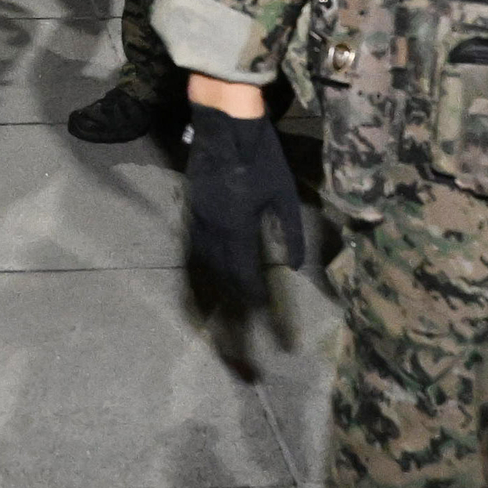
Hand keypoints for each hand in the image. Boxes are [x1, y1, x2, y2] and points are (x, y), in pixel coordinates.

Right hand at [182, 101, 308, 379]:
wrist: (222, 123)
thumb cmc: (260, 155)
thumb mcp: (282, 191)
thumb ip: (289, 229)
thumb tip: (294, 267)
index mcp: (237, 227)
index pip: (247, 280)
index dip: (259, 310)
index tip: (273, 336)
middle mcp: (212, 232)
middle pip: (221, 289)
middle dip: (233, 329)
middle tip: (245, 364)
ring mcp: (198, 224)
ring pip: (204, 278)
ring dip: (216, 310)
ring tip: (226, 339)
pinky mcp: (192, 216)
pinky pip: (195, 260)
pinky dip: (203, 285)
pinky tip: (210, 298)